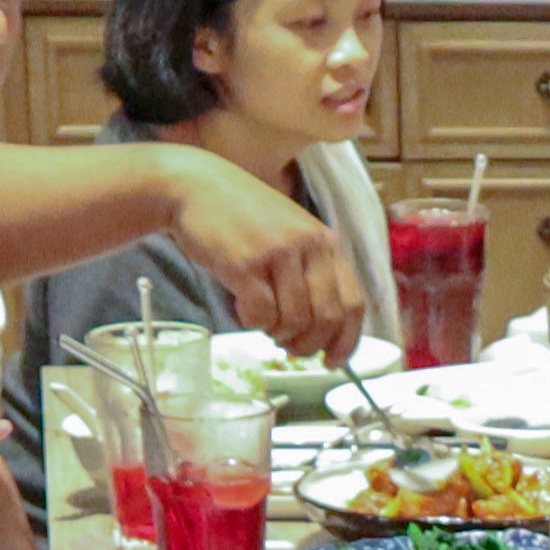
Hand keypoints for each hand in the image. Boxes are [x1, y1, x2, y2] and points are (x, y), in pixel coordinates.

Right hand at [163, 149, 364, 361]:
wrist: (196, 188)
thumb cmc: (242, 218)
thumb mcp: (289, 235)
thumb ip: (310, 272)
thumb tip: (320, 331)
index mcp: (326, 241)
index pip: (354, 303)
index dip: (346, 341)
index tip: (332, 361)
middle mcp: (309, 245)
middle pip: (327, 318)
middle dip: (308, 345)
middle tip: (288, 348)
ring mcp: (278, 253)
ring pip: (295, 321)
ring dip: (278, 334)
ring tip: (262, 323)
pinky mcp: (246, 263)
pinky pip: (262, 314)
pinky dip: (253, 323)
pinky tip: (242, 310)